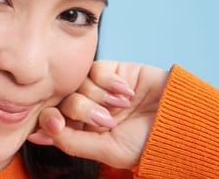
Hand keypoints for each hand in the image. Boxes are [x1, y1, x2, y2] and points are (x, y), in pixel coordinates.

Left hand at [28, 60, 168, 169]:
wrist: (181, 120)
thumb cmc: (148, 142)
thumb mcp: (109, 150)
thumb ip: (73, 142)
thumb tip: (37, 133)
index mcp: (84, 131)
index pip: (53, 121)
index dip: (50, 120)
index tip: (55, 124)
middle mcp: (88, 109)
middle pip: (64, 101)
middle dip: (82, 110)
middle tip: (105, 120)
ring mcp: (98, 90)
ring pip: (77, 85)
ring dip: (99, 97)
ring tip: (122, 107)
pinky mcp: (111, 72)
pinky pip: (94, 69)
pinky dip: (107, 81)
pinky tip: (126, 92)